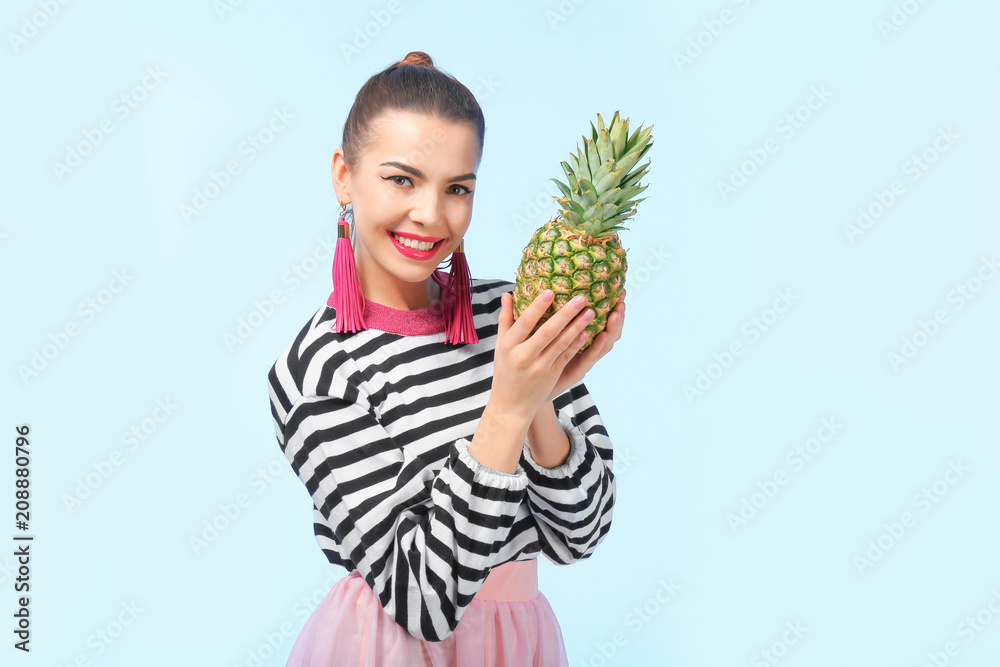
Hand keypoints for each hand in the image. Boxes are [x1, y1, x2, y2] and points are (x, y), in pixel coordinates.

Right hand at [492, 289, 597, 421]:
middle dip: (565, 313)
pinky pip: (566, 356)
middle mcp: (524, 355)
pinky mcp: (551, 374)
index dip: (537, 307)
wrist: (511, 404)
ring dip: (577, 327)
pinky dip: (577, 344)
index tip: (550, 291)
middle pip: (547, 331)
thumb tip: (507, 294)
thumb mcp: (501, 346)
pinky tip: (588, 332)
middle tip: (581, 297)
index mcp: (509, 345)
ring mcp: (539, 366)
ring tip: (591, 312)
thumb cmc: (505, 370)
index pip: (525, 322)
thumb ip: (505, 320)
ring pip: (561, 343)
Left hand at [543, 290, 624, 404]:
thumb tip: (535, 289)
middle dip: (617, 315)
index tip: (619, 290)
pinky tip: (602, 335)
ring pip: (604, 344)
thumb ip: (545, 314)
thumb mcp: (542, 334)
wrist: (528, 390)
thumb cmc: (535, 359)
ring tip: (616, 314)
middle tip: (622, 300)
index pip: (602, 320)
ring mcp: (584, 361)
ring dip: (612, 328)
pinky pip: (589, 357)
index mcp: (580, 338)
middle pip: (609, 331)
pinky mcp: (577, 371)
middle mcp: (586, 349)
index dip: (611, 306)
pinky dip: (597, 346)